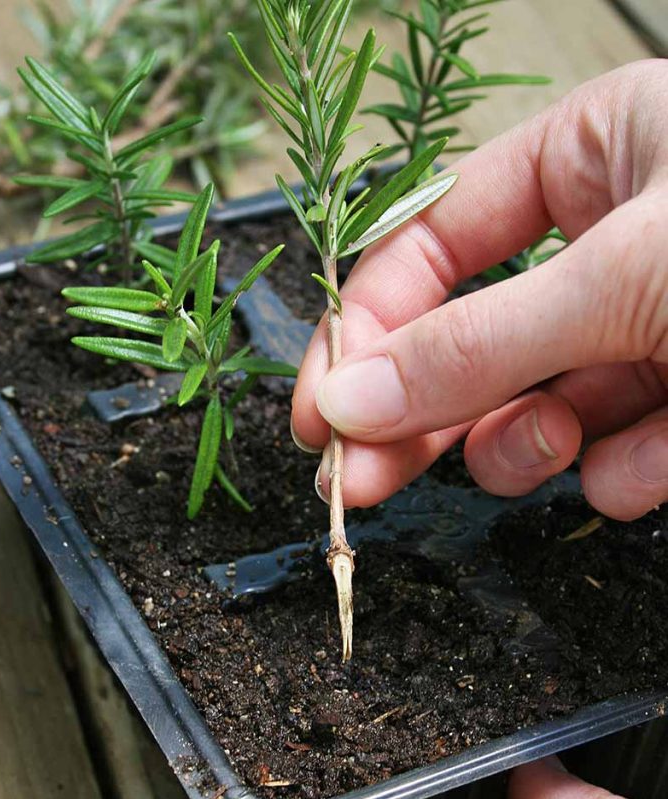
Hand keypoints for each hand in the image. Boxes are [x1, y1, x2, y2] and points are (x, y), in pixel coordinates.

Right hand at [291, 60, 667, 520]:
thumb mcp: (625, 273)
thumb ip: (482, 342)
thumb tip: (349, 400)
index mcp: (588, 158)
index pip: (432, 240)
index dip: (367, 327)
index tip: (322, 415)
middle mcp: (611, 245)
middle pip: (467, 342)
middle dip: (419, 417)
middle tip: (357, 482)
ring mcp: (650, 332)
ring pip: (536, 412)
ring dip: (528, 445)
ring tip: (558, 444)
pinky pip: (617, 458)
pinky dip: (628, 472)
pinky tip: (666, 458)